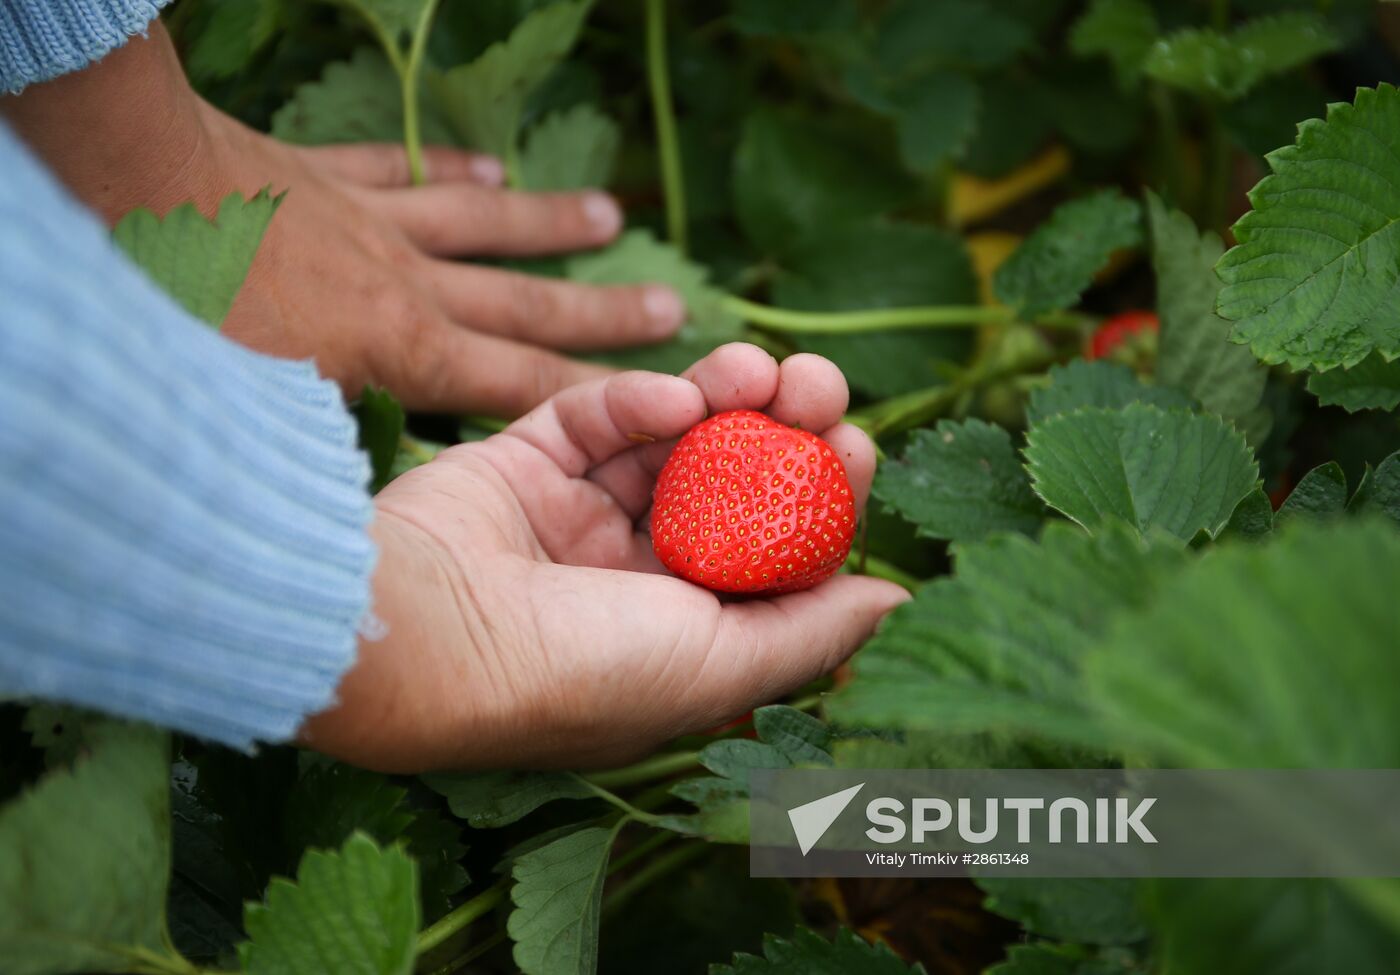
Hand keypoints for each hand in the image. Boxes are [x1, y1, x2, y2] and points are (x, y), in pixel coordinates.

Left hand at [1, 25, 684, 414]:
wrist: (134, 189)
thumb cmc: (189, 319)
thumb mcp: (263, 416)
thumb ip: (334, 455)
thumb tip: (379, 507)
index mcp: (403, 351)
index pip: (524, 381)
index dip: (600, 391)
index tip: (669, 396)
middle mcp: (407, 282)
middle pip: (525, 298)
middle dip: (602, 308)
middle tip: (673, 305)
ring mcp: (368, 221)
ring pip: (481, 224)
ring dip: (547, 224)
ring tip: (611, 219)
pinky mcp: (320, 176)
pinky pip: (400, 170)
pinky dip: (448, 169)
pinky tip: (487, 167)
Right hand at [301, 345, 909, 771]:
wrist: (424, 638)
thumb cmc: (580, 670)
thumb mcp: (720, 665)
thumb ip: (811, 630)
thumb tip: (895, 598)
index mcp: (680, 631)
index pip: (770, 551)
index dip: (820, 495)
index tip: (856, 446)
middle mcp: (630, 575)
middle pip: (728, 483)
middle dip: (782, 428)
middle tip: (820, 384)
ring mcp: (574, 517)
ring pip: (667, 440)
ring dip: (722, 394)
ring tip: (760, 368)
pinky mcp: (521, 463)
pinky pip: (592, 417)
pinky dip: (637, 399)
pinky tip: (672, 398)